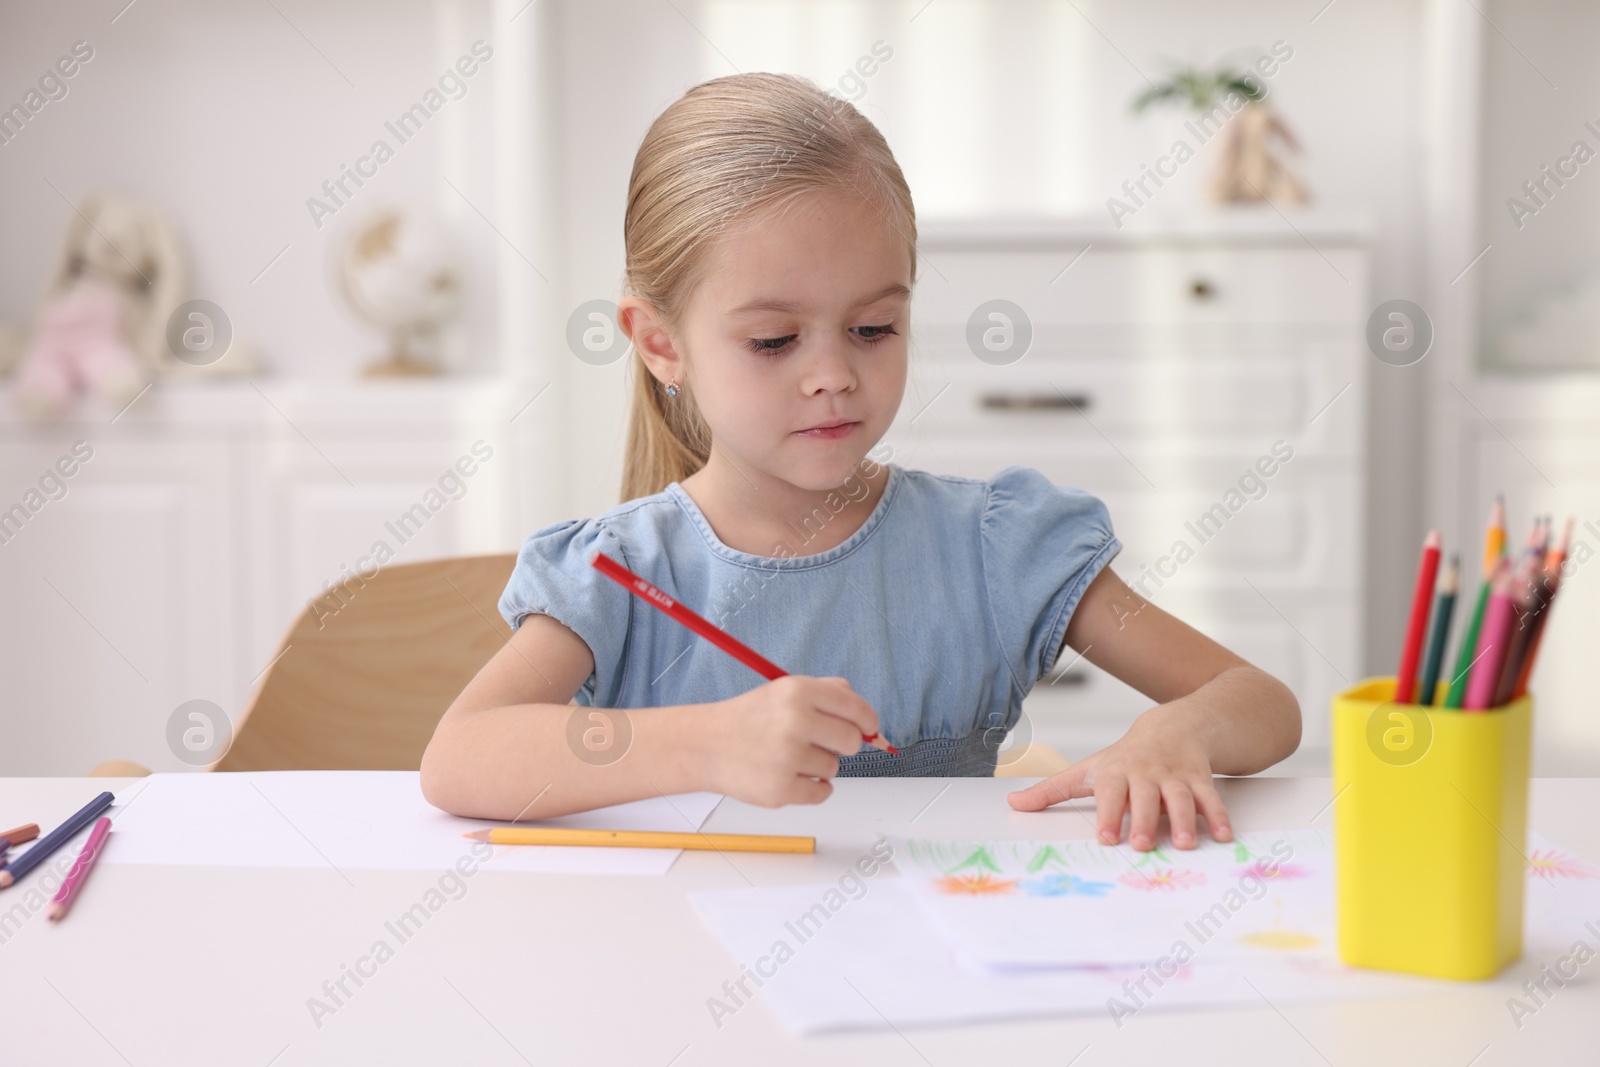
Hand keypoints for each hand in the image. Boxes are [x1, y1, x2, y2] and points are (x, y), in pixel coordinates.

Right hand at [705, 675, 880, 807]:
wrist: (705, 745)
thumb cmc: (749, 719)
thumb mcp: (785, 691)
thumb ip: (828, 694)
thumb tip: (870, 721)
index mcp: (797, 691)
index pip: (855, 707)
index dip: (868, 720)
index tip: (869, 729)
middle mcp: (793, 721)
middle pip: (851, 741)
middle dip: (843, 745)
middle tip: (821, 744)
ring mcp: (786, 757)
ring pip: (834, 768)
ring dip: (819, 766)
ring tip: (788, 757)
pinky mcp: (780, 789)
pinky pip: (822, 794)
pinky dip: (813, 789)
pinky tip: (790, 776)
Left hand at [1005, 706, 1231, 849]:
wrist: (1173, 726)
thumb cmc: (1123, 758)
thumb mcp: (1086, 770)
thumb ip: (1051, 791)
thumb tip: (1012, 804)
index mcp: (1116, 772)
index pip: (1110, 793)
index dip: (1109, 814)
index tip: (1106, 838)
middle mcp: (1146, 773)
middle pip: (1145, 797)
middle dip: (1144, 820)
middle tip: (1142, 845)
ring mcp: (1175, 775)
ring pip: (1181, 797)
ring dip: (1185, 820)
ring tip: (1185, 844)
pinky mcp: (1200, 779)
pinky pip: (1211, 797)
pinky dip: (1219, 816)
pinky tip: (1224, 835)